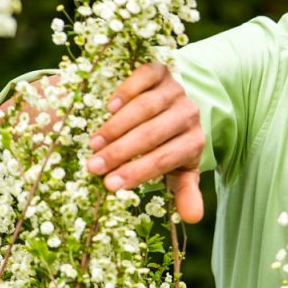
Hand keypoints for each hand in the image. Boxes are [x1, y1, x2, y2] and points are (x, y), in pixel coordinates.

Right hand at [85, 63, 205, 222]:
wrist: (184, 100)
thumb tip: (194, 218)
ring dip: (118, 126)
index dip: (138, 172)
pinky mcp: (163, 69)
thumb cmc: (174, 142)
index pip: (166, 159)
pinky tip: (110, 107)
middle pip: (153, 134)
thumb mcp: (182, 167)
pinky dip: (129, 90)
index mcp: (195, 141)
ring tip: (94, 143)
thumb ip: (185, 190)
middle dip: (121, 152)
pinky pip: (146, 77)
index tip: (110, 185)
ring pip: (146, 107)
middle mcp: (188, 113)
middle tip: (92, 166)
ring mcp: (176, 89)